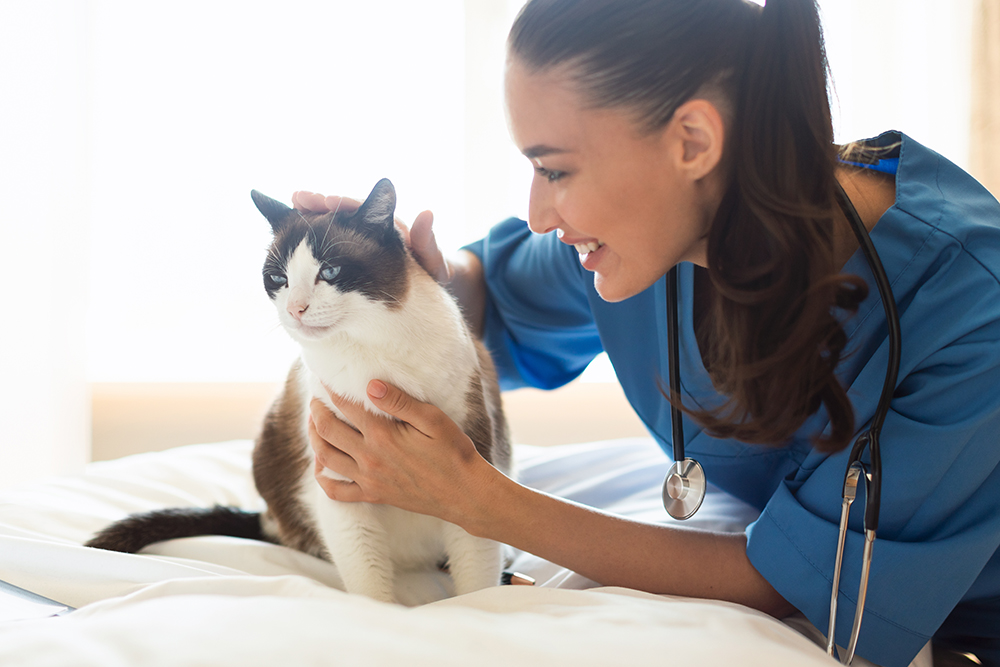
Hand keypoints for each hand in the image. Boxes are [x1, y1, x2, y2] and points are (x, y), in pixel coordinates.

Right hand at [292, 189, 449, 283]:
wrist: (422, 292)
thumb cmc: (428, 275)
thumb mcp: (432, 263)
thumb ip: (427, 244)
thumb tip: (427, 213)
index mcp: (387, 226)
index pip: (363, 210)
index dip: (347, 204)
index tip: (331, 201)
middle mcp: (367, 228)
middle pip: (339, 210)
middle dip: (320, 203)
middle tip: (300, 197)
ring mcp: (351, 239)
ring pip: (326, 223)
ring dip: (308, 214)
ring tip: (292, 203)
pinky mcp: (339, 254)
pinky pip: (318, 242)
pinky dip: (305, 235)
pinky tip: (286, 233)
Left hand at [307, 379, 491, 524]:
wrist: (464, 493)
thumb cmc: (453, 452)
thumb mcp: (432, 419)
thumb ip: (400, 402)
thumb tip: (370, 385)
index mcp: (382, 435)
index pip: (346, 406)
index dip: (331, 390)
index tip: (325, 379)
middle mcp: (369, 458)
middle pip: (327, 430)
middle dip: (316, 411)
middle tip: (315, 400)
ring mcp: (368, 479)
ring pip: (325, 457)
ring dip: (314, 438)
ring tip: (314, 424)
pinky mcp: (373, 496)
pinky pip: (336, 492)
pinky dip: (322, 478)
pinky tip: (321, 466)